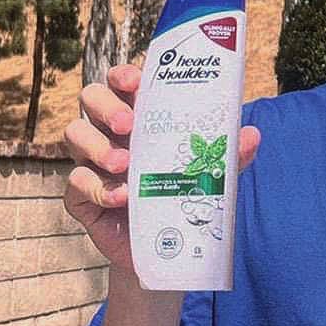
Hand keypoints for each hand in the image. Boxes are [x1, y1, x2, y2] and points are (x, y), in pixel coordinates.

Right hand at [63, 64, 260, 276]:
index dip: (122, 75)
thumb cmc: (185, 196)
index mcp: (139, 117)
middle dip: (106, 106)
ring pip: (74, 135)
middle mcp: (110, 133)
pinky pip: (77, 183)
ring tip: (124, 163)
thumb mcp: (211, 174)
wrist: (169, 250)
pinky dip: (99, 188)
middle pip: (90, 98)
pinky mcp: (82, 197)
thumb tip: (251, 135)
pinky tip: (122, 196)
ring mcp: (92, 162)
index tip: (135, 82)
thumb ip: (228, 155)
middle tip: (128, 124)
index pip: (121, 83)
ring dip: (98, 145)